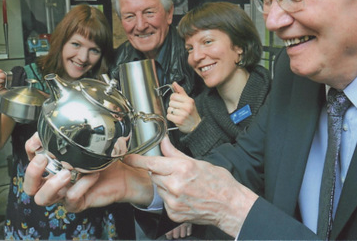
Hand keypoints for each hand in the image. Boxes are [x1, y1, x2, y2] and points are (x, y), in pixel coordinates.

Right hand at [23, 133, 153, 211]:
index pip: (31, 158)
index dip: (31, 148)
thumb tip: (71, 115)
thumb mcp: (90, 142)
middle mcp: (55, 180)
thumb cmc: (104, 159)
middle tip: (43, 160)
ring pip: (43, 198)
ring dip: (52, 184)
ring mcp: (64, 193)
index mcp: (54, 165)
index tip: (38, 139)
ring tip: (66, 173)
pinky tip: (92, 175)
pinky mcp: (77, 202)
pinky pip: (72, 198)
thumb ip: (78, 132)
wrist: (123, 175)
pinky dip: (81, 186)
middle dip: (32, 172)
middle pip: (29, 185)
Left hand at [126, 136, 258, 237]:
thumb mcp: (198, 162)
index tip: (127, 158)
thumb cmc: (219, 183)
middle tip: (175, 172)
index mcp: (182, 169)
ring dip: (166, 185)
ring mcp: (173, 202)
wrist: (229, 206)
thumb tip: (164, 143)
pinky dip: (171, 198)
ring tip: (184, 186)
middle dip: (161, 172)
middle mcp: (175, 185)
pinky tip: (184, 196)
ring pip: (159, 188)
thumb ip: (175, 154)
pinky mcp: (173, 214)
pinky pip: (165, 202)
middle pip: (154, 175)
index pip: (152, 163)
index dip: (137, 160)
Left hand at [166, 82, 200, 132]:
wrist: (195, 125)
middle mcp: (186, 107)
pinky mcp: (179, 120)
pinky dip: (170, 117)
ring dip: (171, 112)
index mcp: (189, 100)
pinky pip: (168, 116)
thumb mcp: (188, 101)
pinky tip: (176, 118)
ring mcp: (183, 114)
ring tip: (177, 114)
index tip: (177, 101)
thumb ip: (181, 91)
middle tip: (178, 109)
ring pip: (169, 109)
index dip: (173, 98)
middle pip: (170, 102)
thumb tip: (174, 83)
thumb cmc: (191, 113)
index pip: (174, 95)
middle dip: (173, 106)